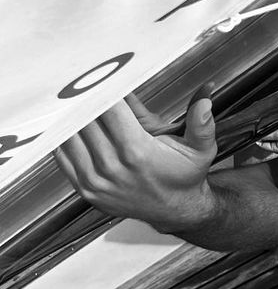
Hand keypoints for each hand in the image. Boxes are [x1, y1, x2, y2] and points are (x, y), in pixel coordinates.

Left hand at [54, 91, 217, 227]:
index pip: (108, 110)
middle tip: (87, 85)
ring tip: (79, 103)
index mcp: (138, 152)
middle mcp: (113, 167)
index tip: (101, 79)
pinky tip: (73, 127)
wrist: (174, 209)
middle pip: (85, 121)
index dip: (103, 91)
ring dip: (72, 118)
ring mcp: (96, 181)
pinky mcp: (85, 190)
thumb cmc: (185, 175)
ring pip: (70, 137)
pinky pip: (63, 157)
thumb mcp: (200, 148)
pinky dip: (65, 139)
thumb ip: (201, 123)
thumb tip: (204, 98)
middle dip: (86, 101)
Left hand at [255, 118, 277, 154]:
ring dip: (270, 131)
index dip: (258, 139)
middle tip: (265, 128)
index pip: (262, 145)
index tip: (255, 133)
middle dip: (265, 134)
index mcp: (277, 149)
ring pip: (271, 136)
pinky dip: (275, 129)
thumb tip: (258, 137)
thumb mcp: (277, 133)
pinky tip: (277, 125)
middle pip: (266, 140)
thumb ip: (266, 136)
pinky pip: (276, 132)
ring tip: (273, 127)